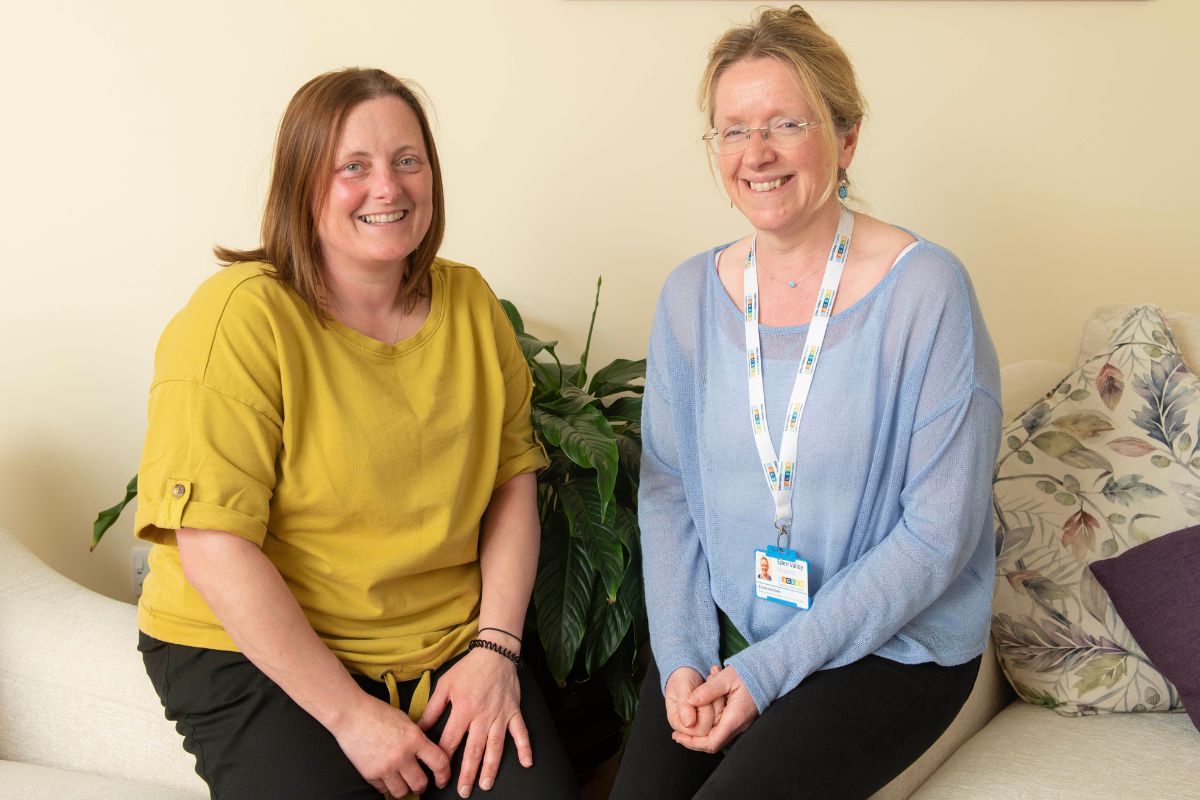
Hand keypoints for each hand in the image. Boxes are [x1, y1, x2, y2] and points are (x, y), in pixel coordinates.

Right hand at [329, 691, 450, 797]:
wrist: (351, 714)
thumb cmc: (377, 713)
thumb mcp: (405, 721)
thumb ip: (417, 738)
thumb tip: (425, 752)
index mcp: (415, 739)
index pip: (439, 762)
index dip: (444, 775)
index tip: (442, 779)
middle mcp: (402, 756)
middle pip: (421, 783)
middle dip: (422, 785)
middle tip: (420, 782)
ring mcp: (385, 767)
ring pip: (402, 792)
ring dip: (404, 788)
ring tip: (402, 781)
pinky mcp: (370, 774)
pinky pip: (383, 790)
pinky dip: (386, 786)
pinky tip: (386, 777)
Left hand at [419, 647, 530, 797]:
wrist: (495, 653)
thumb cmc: (468, 669)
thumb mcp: (445, 685)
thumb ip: (433, 708)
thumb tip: (420, 727)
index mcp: (463, 709)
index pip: (451, 739)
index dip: (443, 757)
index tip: (438, 772)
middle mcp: (482, 715)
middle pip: (474, 748)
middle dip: (468, 772)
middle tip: (463, 791)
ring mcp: (500, 715)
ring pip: (496, 745)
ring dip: (491, 766)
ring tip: (486, 784)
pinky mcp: (513, 712)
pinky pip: (521, 731)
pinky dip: (525, 747)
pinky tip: (526, 763)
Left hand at [671, 666, 758, 752]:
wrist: (769, 672)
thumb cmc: (749, 672)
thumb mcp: (727, 677)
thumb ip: (708, 690)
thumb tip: (690, 701)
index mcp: (735, 718)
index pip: (712, 742)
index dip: (693, 743)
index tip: (678, 736)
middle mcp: (739, 725)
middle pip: (713, 743)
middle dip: (693, 741)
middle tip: (676, 735)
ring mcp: (740, 723)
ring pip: (717, 737)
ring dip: (699, 733)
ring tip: (684, 726)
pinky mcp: (740, 718)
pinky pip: (722, 728)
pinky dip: (707, 725)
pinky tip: (698, 715)